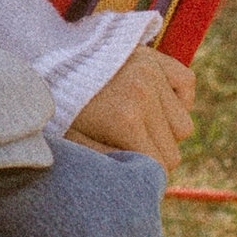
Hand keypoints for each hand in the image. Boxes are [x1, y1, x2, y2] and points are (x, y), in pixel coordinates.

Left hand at [72, 45, 195, 177]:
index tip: (131, 173)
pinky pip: (187, 84)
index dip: (145, 175)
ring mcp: (153, 73)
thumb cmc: (60, 108)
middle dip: (153, 157)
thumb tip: (137, 179)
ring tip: (138, 124)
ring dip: (165, 131)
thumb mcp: (74, 142)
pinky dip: (176, 97)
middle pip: (172, 152)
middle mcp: (145, 94)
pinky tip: (153, 103)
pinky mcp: (156, 57)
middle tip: (128, 149)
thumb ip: (108, 163)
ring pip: (183, 126)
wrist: (50, 58)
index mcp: (125, 119)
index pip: (159, 167)